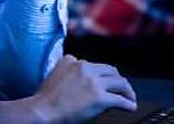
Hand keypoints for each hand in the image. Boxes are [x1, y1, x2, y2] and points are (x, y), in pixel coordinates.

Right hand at [0, 55, 136, 122]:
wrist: (42, 110)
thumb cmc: (45, 98)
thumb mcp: (54, 73)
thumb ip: (67, 68)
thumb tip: (77, 69)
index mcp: (74, 62)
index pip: (96, 65)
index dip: (104, 75)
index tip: (107, 82)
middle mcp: (86, 69)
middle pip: (112, 71)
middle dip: (119, 80)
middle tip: (123, 89)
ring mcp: (94, 83)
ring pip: (120, 83)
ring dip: (127, 91)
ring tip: (130, 98)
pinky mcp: (100, 98)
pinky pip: (120, 100)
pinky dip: (128, 104)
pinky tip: (130, 107)